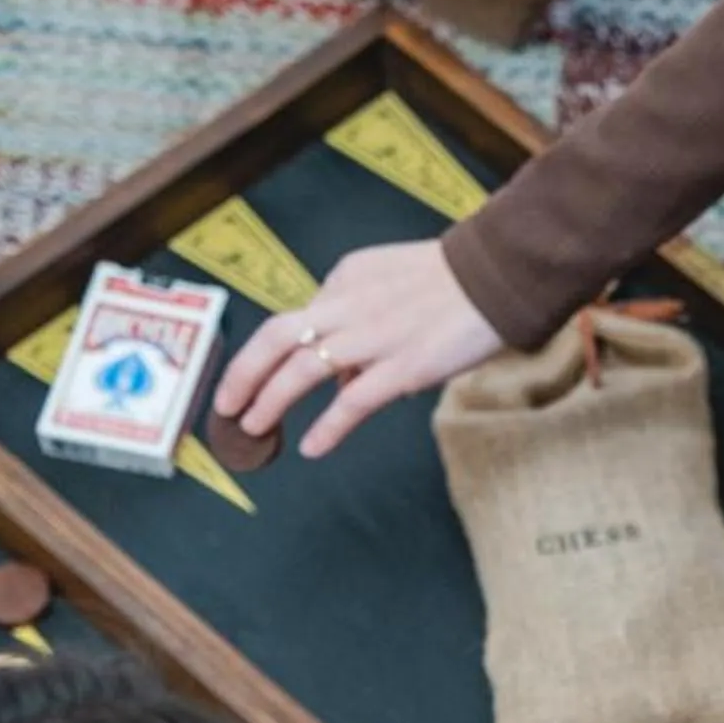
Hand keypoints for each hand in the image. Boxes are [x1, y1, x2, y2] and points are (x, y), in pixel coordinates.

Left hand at [213, 241, 501, 459]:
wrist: (499, 275)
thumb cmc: (457, 283)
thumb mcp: (393, 283)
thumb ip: (362, 319)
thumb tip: (342, 377)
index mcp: (347, 279)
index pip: (299, 317)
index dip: (274, 354)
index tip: (259, 381)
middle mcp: (349, 304)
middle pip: (276, 337)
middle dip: (242, 372)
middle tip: (224, 404)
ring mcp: (373, 337)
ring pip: (301, 370)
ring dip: (270, 401)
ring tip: (253, 427)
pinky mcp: (402, 366)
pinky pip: (352, 402)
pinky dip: (328, 427)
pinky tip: (313, 447)